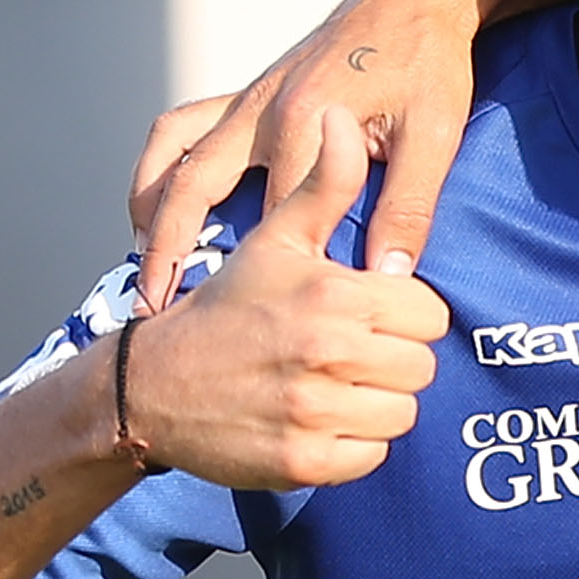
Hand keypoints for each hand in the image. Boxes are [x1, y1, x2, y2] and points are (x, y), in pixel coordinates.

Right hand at [126, 112, 450, 490]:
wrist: (148, 384)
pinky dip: (353, 446)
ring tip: (335, 384)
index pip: (430, 316)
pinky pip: (370, 459)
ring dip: (376, 404)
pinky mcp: (300, 462)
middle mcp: (326, 354)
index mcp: (333, 295)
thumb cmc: (224, 306)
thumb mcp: (276, 238)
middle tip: (350, 352)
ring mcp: (313, 412)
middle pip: (420, 368)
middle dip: (392, 360)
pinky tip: (321, 421)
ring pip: (401, 416)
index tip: (371, 314)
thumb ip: (326, 183)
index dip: (405, 315)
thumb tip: (343, 116)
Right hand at [133, 0, 481, 310]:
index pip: (273, 220)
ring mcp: (250, 95)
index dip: (260, 274)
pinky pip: (184, 126)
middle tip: (152, 302)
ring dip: (149, 201)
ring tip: (142, 254)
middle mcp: (262, 108)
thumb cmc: (431, 63)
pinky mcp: (253, 87)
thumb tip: (388, 276)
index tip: (243, 323)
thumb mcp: (433, 138)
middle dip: (166, 247)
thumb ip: (407, 207)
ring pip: (173, 150)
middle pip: (192, 186)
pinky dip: (164, 162)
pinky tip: (164, 198)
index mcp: (304, 122)